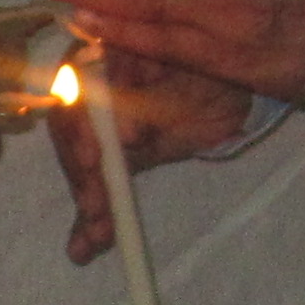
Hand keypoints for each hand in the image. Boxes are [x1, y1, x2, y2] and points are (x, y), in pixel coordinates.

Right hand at [42, 45, 257, 266]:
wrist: (234, 91)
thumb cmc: (208, 70)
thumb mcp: (183, 83)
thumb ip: (150, 105)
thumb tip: (124, 137)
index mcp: (101, 55)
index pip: (74, 91)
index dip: (79, 128)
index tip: (92, 159)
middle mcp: (90, 92)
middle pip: (71, 136)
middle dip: (84, 175)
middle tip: (96, 205)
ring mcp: (100, 131)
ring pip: (83, 167)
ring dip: (89, 202)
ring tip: (97, 234)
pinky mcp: (114, 162)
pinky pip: (98, 189)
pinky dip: (91, 222)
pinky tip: (82, 249)